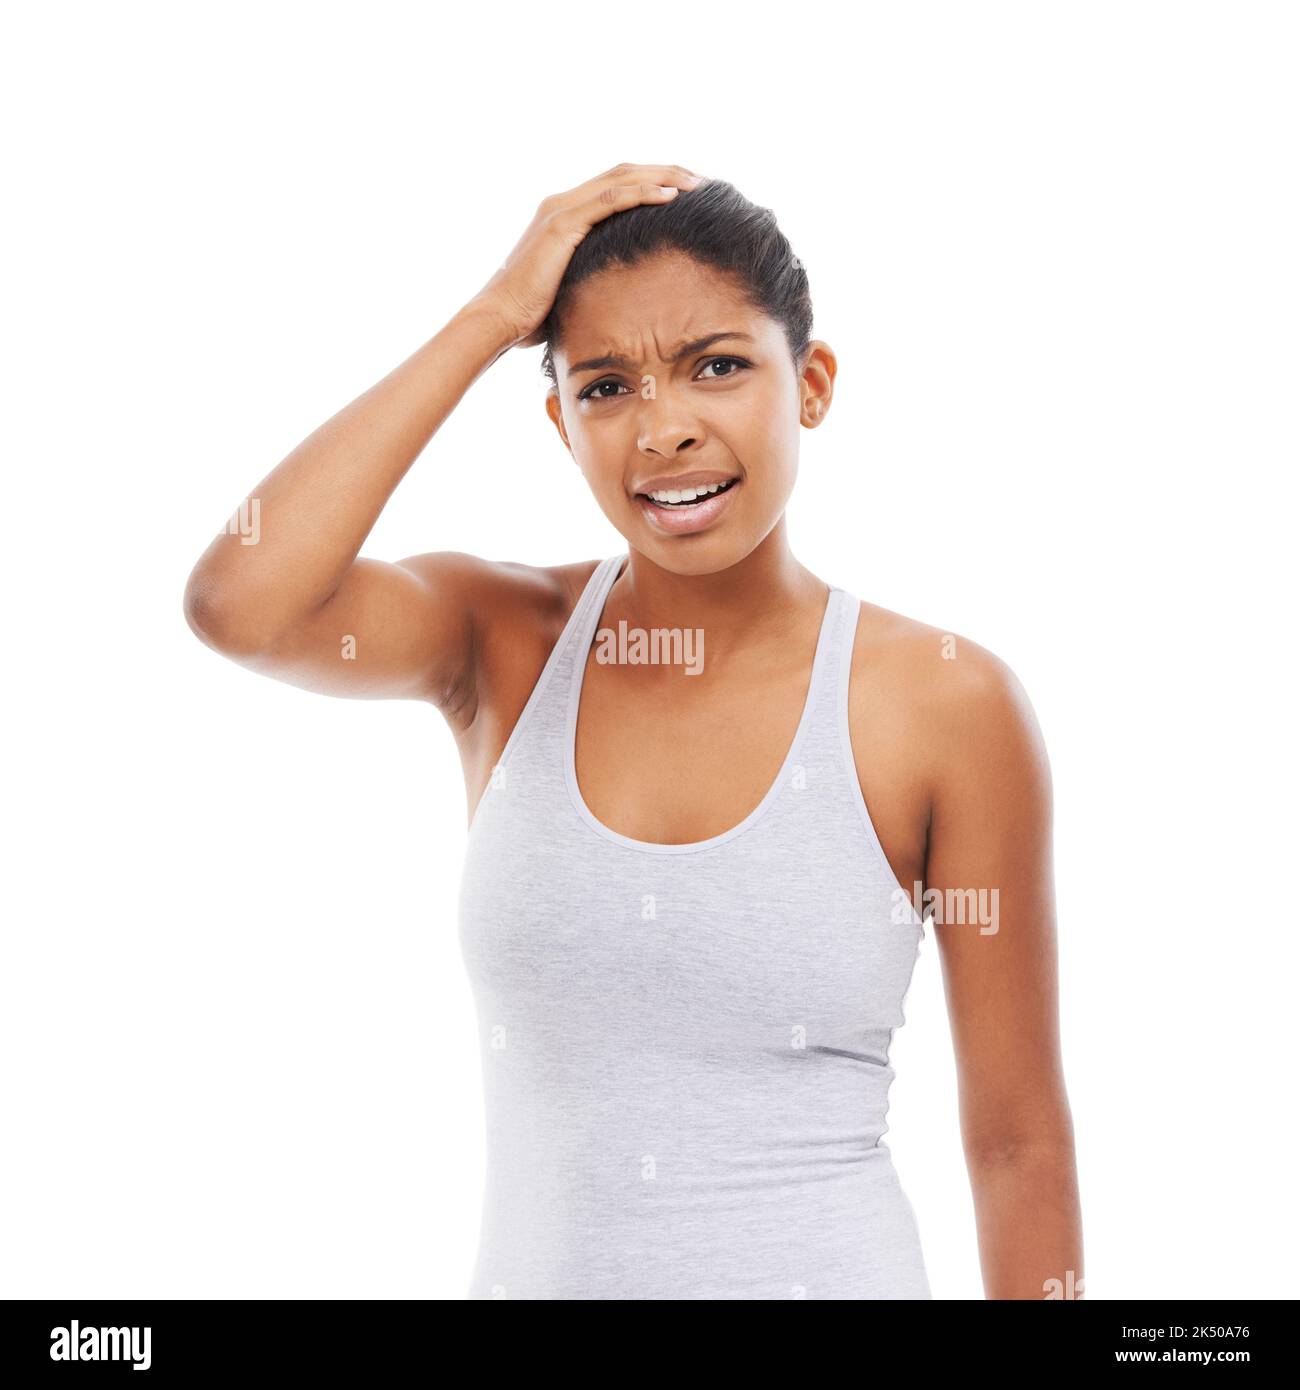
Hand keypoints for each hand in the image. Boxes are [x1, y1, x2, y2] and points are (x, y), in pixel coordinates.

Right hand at [471, 163, 704, 348]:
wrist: (499, 319)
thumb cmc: (531, 315)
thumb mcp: (571, 288)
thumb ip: (592, 277)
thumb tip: (619, 296)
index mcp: (565, 214)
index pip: (617, 185)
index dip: (654, 182)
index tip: (687, 191)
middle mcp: (563, 203)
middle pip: (624, 172)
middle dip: (667, 171)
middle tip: (702, 180)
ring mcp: (561, 210)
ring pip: (621, 178)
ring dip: (663, 177)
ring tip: (697, 183)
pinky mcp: (562, 225)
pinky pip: (609, 200)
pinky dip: (642, 194)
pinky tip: (670, 197)